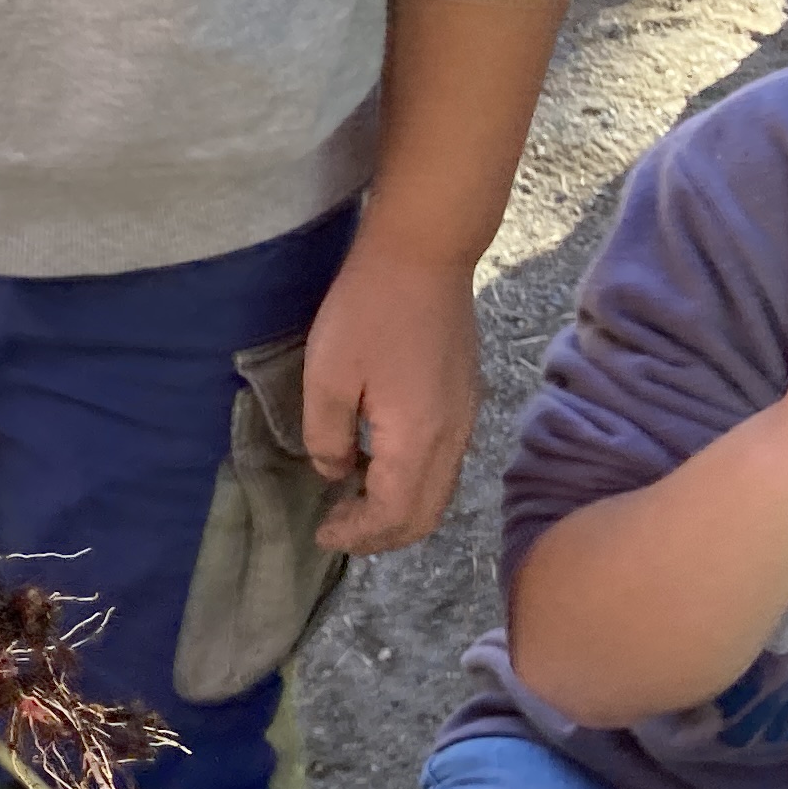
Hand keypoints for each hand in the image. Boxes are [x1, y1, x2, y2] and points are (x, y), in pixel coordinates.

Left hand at [305, 239, 479, 554]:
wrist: (425, 253)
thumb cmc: (368, 310)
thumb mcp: (327, 376)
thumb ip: (326, 436)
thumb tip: (335, 472)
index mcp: (418, 441)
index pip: (394, 515)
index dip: (357, 535)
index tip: (321, 531)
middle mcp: (452, 439)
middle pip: (425, 516)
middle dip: (382, 535)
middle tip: (339, 527)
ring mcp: (465, 419)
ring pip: (439, 492)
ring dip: (399, 509)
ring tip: (354, 501)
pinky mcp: (465, 398)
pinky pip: (444, 463)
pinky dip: (413, 482)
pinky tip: (379, 462)